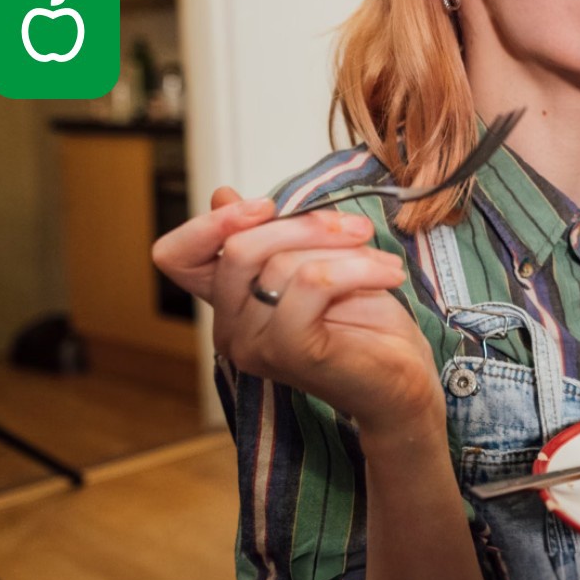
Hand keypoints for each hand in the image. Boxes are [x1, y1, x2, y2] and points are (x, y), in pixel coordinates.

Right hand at [152, 188, 444, 444]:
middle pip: (238, 247)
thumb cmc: (366, 328)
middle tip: (357, 229)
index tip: (266, 205)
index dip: (208, 222)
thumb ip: (271, 237)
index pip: (175, 257)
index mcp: (230, 305)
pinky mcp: (290, 350)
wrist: (404, 384)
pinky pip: (311, 281)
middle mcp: (232, 330)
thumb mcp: (314, 264)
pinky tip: (388, 274)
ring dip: (344, 249)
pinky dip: (356, 268)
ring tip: (383, 263)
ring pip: (280, 262)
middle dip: (303, 224)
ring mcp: (256, 345)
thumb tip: (222, 195)